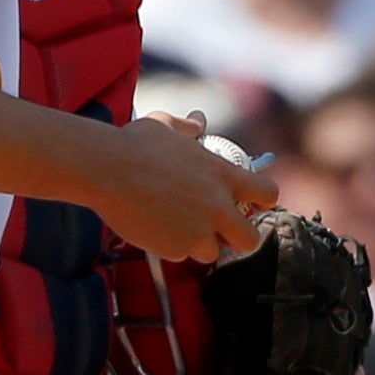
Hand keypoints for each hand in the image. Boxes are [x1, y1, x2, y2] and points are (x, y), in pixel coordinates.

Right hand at [94, 113, 275, 262]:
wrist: (105, 169)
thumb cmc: (134, 143)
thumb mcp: (167, 127)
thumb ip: (189, 128)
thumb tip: (199, 120)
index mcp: (223, 175)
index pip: (268, 193)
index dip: (264, 200)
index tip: (254, 202)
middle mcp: (218, 207)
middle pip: (249, 239)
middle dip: (239, 238)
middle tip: (223, 231)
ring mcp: (198, 232)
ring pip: (213, 253)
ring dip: (201, 245)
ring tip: (179, 228)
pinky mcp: (175, 249)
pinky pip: (181, 255)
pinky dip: (172, 247)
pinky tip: (154, 228)